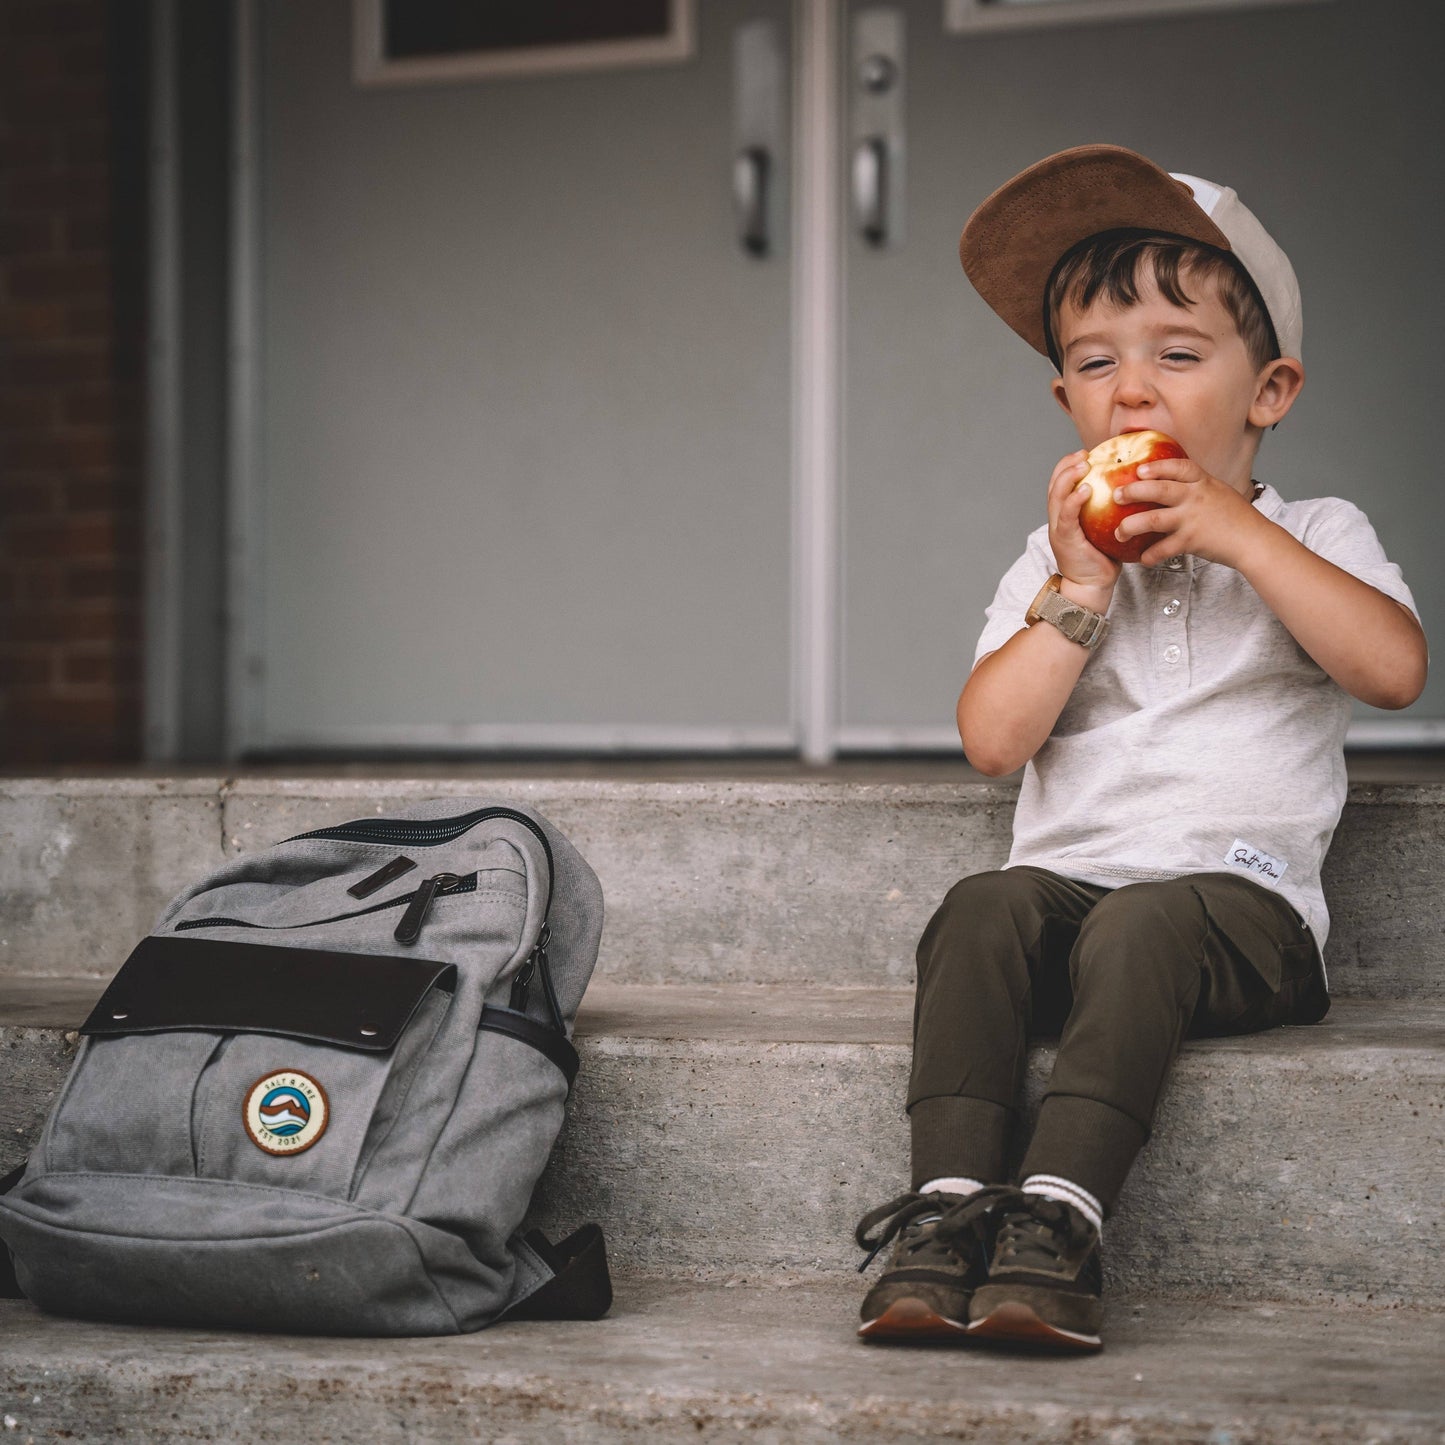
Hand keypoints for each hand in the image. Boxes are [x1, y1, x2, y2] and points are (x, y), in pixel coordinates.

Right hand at [1048, 450, 1119, 605]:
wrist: (1091, 588)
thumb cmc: (1102, 560)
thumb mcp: (1103, 530)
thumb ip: (1107, 512)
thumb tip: (1131, 492)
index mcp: (1065, 516)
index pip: (1060, 484)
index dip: (1069, 466)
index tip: (1086, 454)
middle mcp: (1057, 519)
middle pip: (1054, 484)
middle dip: (1066, 465)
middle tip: (1085, 454)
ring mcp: (1058, 529)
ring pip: (1056, 496)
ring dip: (1068, 477)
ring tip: (1083, 464)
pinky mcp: (1064, 539)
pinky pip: (1066, 515)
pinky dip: (1074, 500)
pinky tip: (1086, 489)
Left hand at [1114, 458, 1267, 568]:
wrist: (1254, 540)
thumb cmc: (1234, 516)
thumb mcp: (1216, 491)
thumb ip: (1195, 485)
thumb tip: (1170, 479)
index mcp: (1202, 482)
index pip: (1178, 467)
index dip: (1157, 466)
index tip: (1139, 469)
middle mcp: (1196, 497)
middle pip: (1158, 490)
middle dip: (1133, 492)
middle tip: (1115, 495)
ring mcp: (1192, 519)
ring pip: (1153, 520)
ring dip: (1131, 526)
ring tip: (1118, 532)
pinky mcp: (1191, 541)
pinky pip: (1164, 549)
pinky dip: (1150, 555)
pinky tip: (1141, 559)